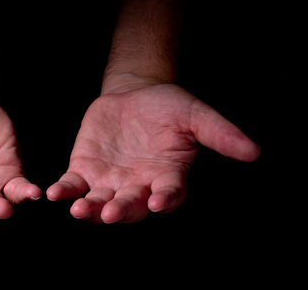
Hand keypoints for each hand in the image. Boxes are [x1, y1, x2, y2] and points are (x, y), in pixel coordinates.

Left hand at [47, 84, 259, 223]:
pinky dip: (64, 192)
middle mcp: (138, 187)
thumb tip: (254, 151)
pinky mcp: (83, 171)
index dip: (166, 199)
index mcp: (167, 178)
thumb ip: (219, 133)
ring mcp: (109, 182)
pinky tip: (53, 194)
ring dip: (90, 210)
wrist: (133, 95)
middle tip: (112, 213)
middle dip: (121, 211)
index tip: (160, 202)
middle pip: (130, 207)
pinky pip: (73, 187)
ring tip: (80, 210)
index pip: (169, 195)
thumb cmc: (168, 107)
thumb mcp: (195, 115)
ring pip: (99, 204)